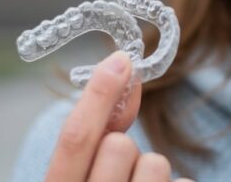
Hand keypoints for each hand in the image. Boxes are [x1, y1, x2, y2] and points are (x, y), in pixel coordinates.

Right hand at [45, 51, 192, 181]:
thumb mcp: (83, 177)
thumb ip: (97, 133)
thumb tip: (121, 71)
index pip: (74, 140)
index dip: (97, 95)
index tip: (121, 60)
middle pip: (118, 146)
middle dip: (124, 150)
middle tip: (119, 176)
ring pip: (156, 163)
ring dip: (152, 174)